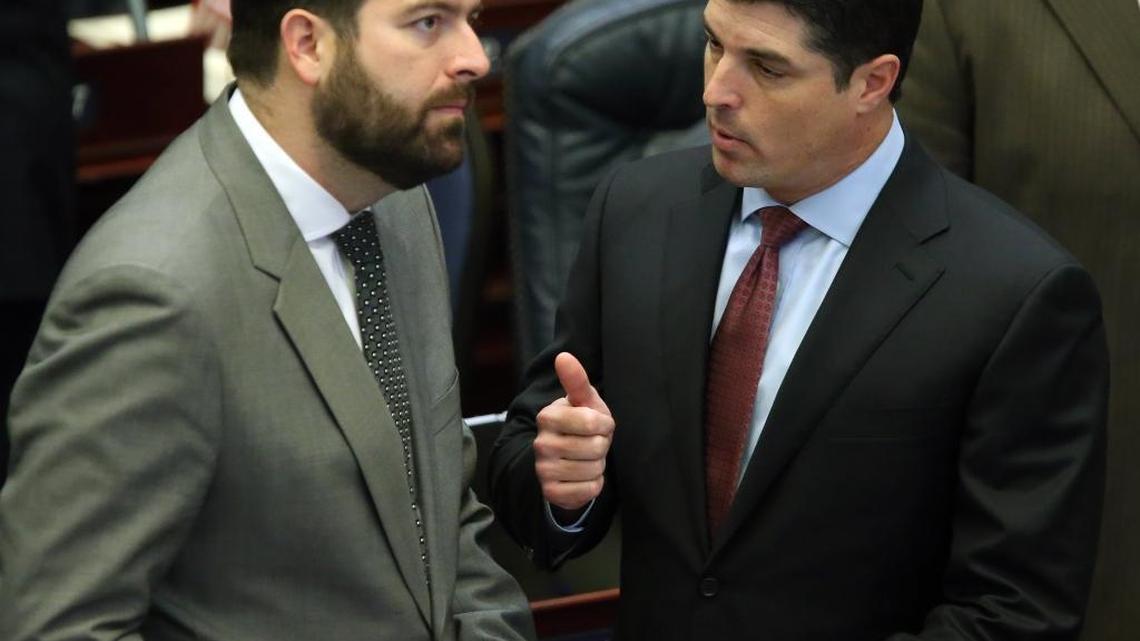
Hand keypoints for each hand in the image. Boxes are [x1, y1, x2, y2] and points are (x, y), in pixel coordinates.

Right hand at [533, 352, 614, 510]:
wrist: (567, 459)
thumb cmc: (581, 424)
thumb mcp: (584, 401)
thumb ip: (576, 380)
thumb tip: (563, 356)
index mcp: (548, 416)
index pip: (593, 422)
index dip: (604, 425)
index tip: (597, 424)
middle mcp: (541, 443)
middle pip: (596, 448)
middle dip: (601, 446)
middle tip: (591, 443)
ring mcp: (543, 469)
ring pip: (593, 470)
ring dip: (598, 466)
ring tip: (586, 458)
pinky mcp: (550, 492)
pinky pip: (588, 490)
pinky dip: (593, 485)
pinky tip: (583, 476)